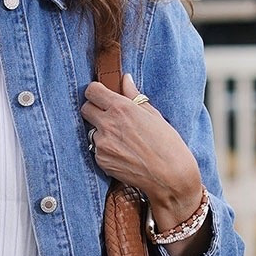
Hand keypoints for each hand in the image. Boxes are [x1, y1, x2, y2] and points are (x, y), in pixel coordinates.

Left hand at [81, 72, 203, 229]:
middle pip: (85, 109)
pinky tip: (123, 153)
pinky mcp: (101, 161)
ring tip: (122, 140)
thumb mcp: (153, 114)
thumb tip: (125, 79)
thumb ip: (133, 95)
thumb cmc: (167, 144)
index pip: (92, 91)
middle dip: (94, 109)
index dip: (96, 92)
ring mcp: (102, 144)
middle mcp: (107, 124)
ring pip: (91, 131)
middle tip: (109, 116)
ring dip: (101, 132)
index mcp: (121, 108)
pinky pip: (96, 149)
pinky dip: (105, 149)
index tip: (102, 96)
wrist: (170, 176)